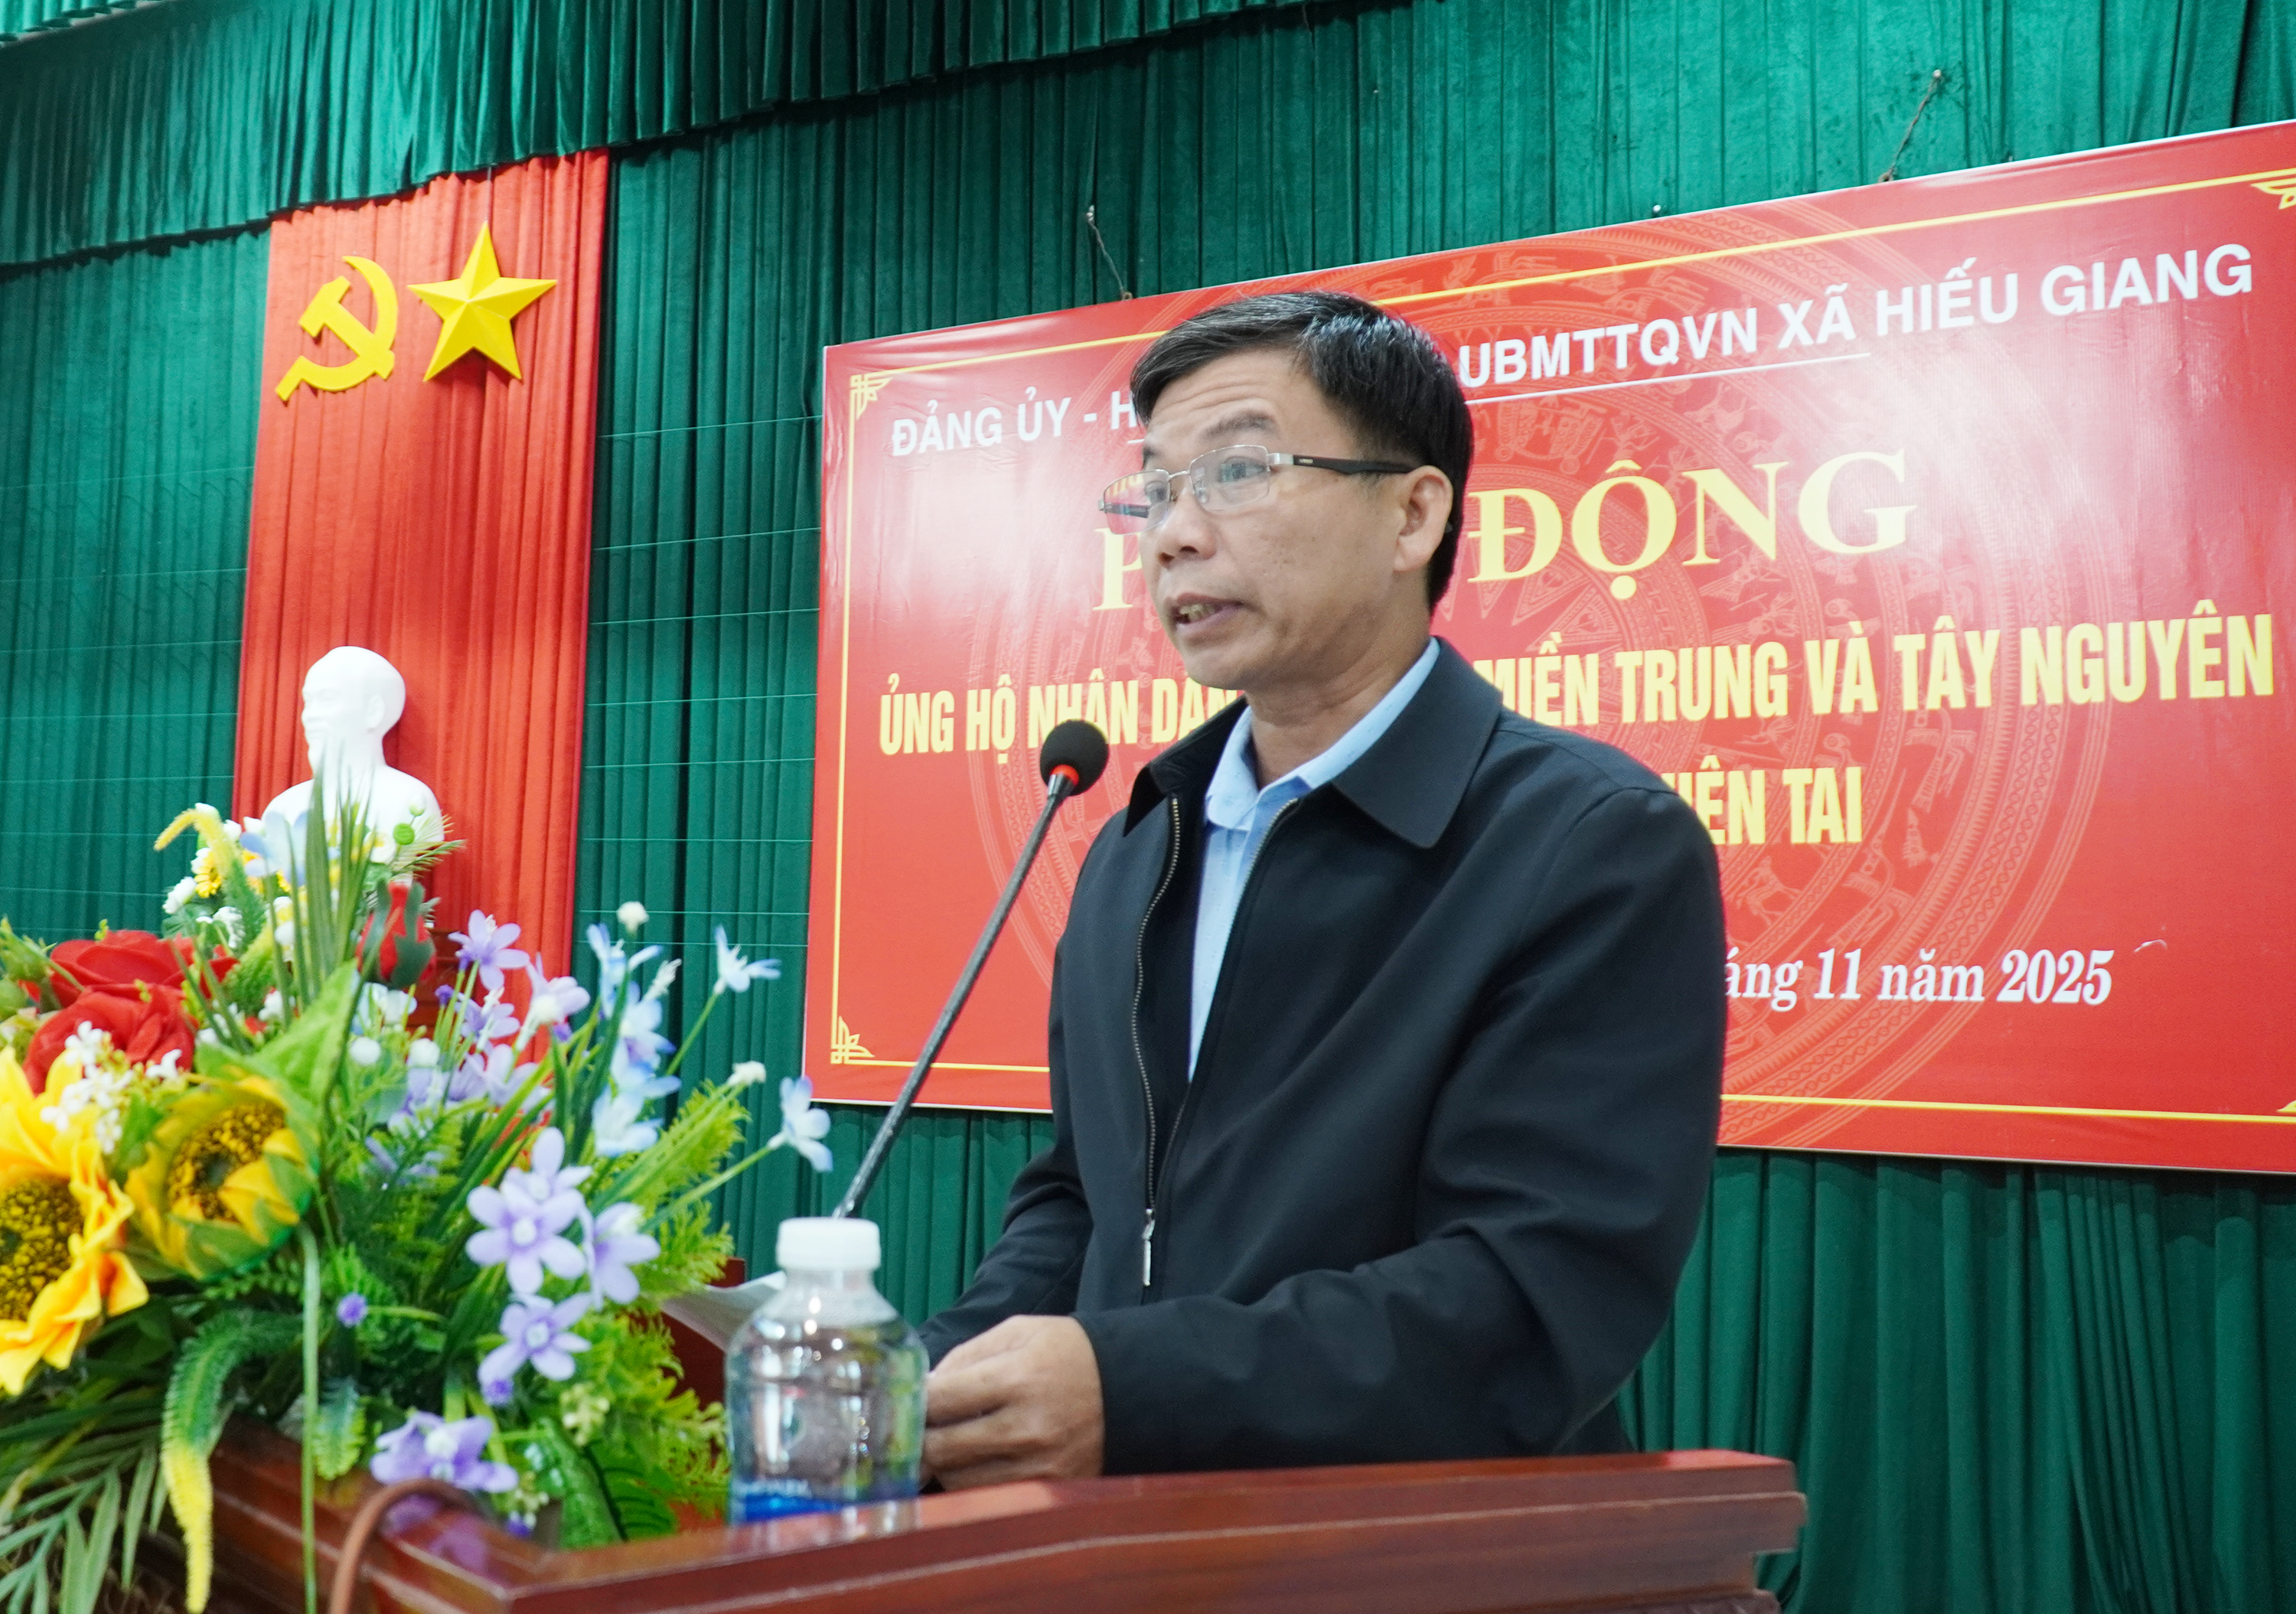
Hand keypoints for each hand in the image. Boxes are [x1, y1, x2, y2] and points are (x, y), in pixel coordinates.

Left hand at [923, 1315, 1103, 1489]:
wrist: (1132, 1390)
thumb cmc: (1069, 1354)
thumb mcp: (1020, 1332)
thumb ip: (966, 1355)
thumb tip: (924, 1387)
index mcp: (1018, 1378)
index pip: (940, 1400)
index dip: (914, 1401)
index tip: (909, 1400)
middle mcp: (1027, 1428)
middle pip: (941, 1448)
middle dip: (921, 1436)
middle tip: (919, 1426)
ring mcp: (1038, 1466)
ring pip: (958, 1479)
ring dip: (944, 1462)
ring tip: (951, 1440)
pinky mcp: (1047, 1490)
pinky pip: (986, 1495)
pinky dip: (971, 1480)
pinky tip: (977, 1459)